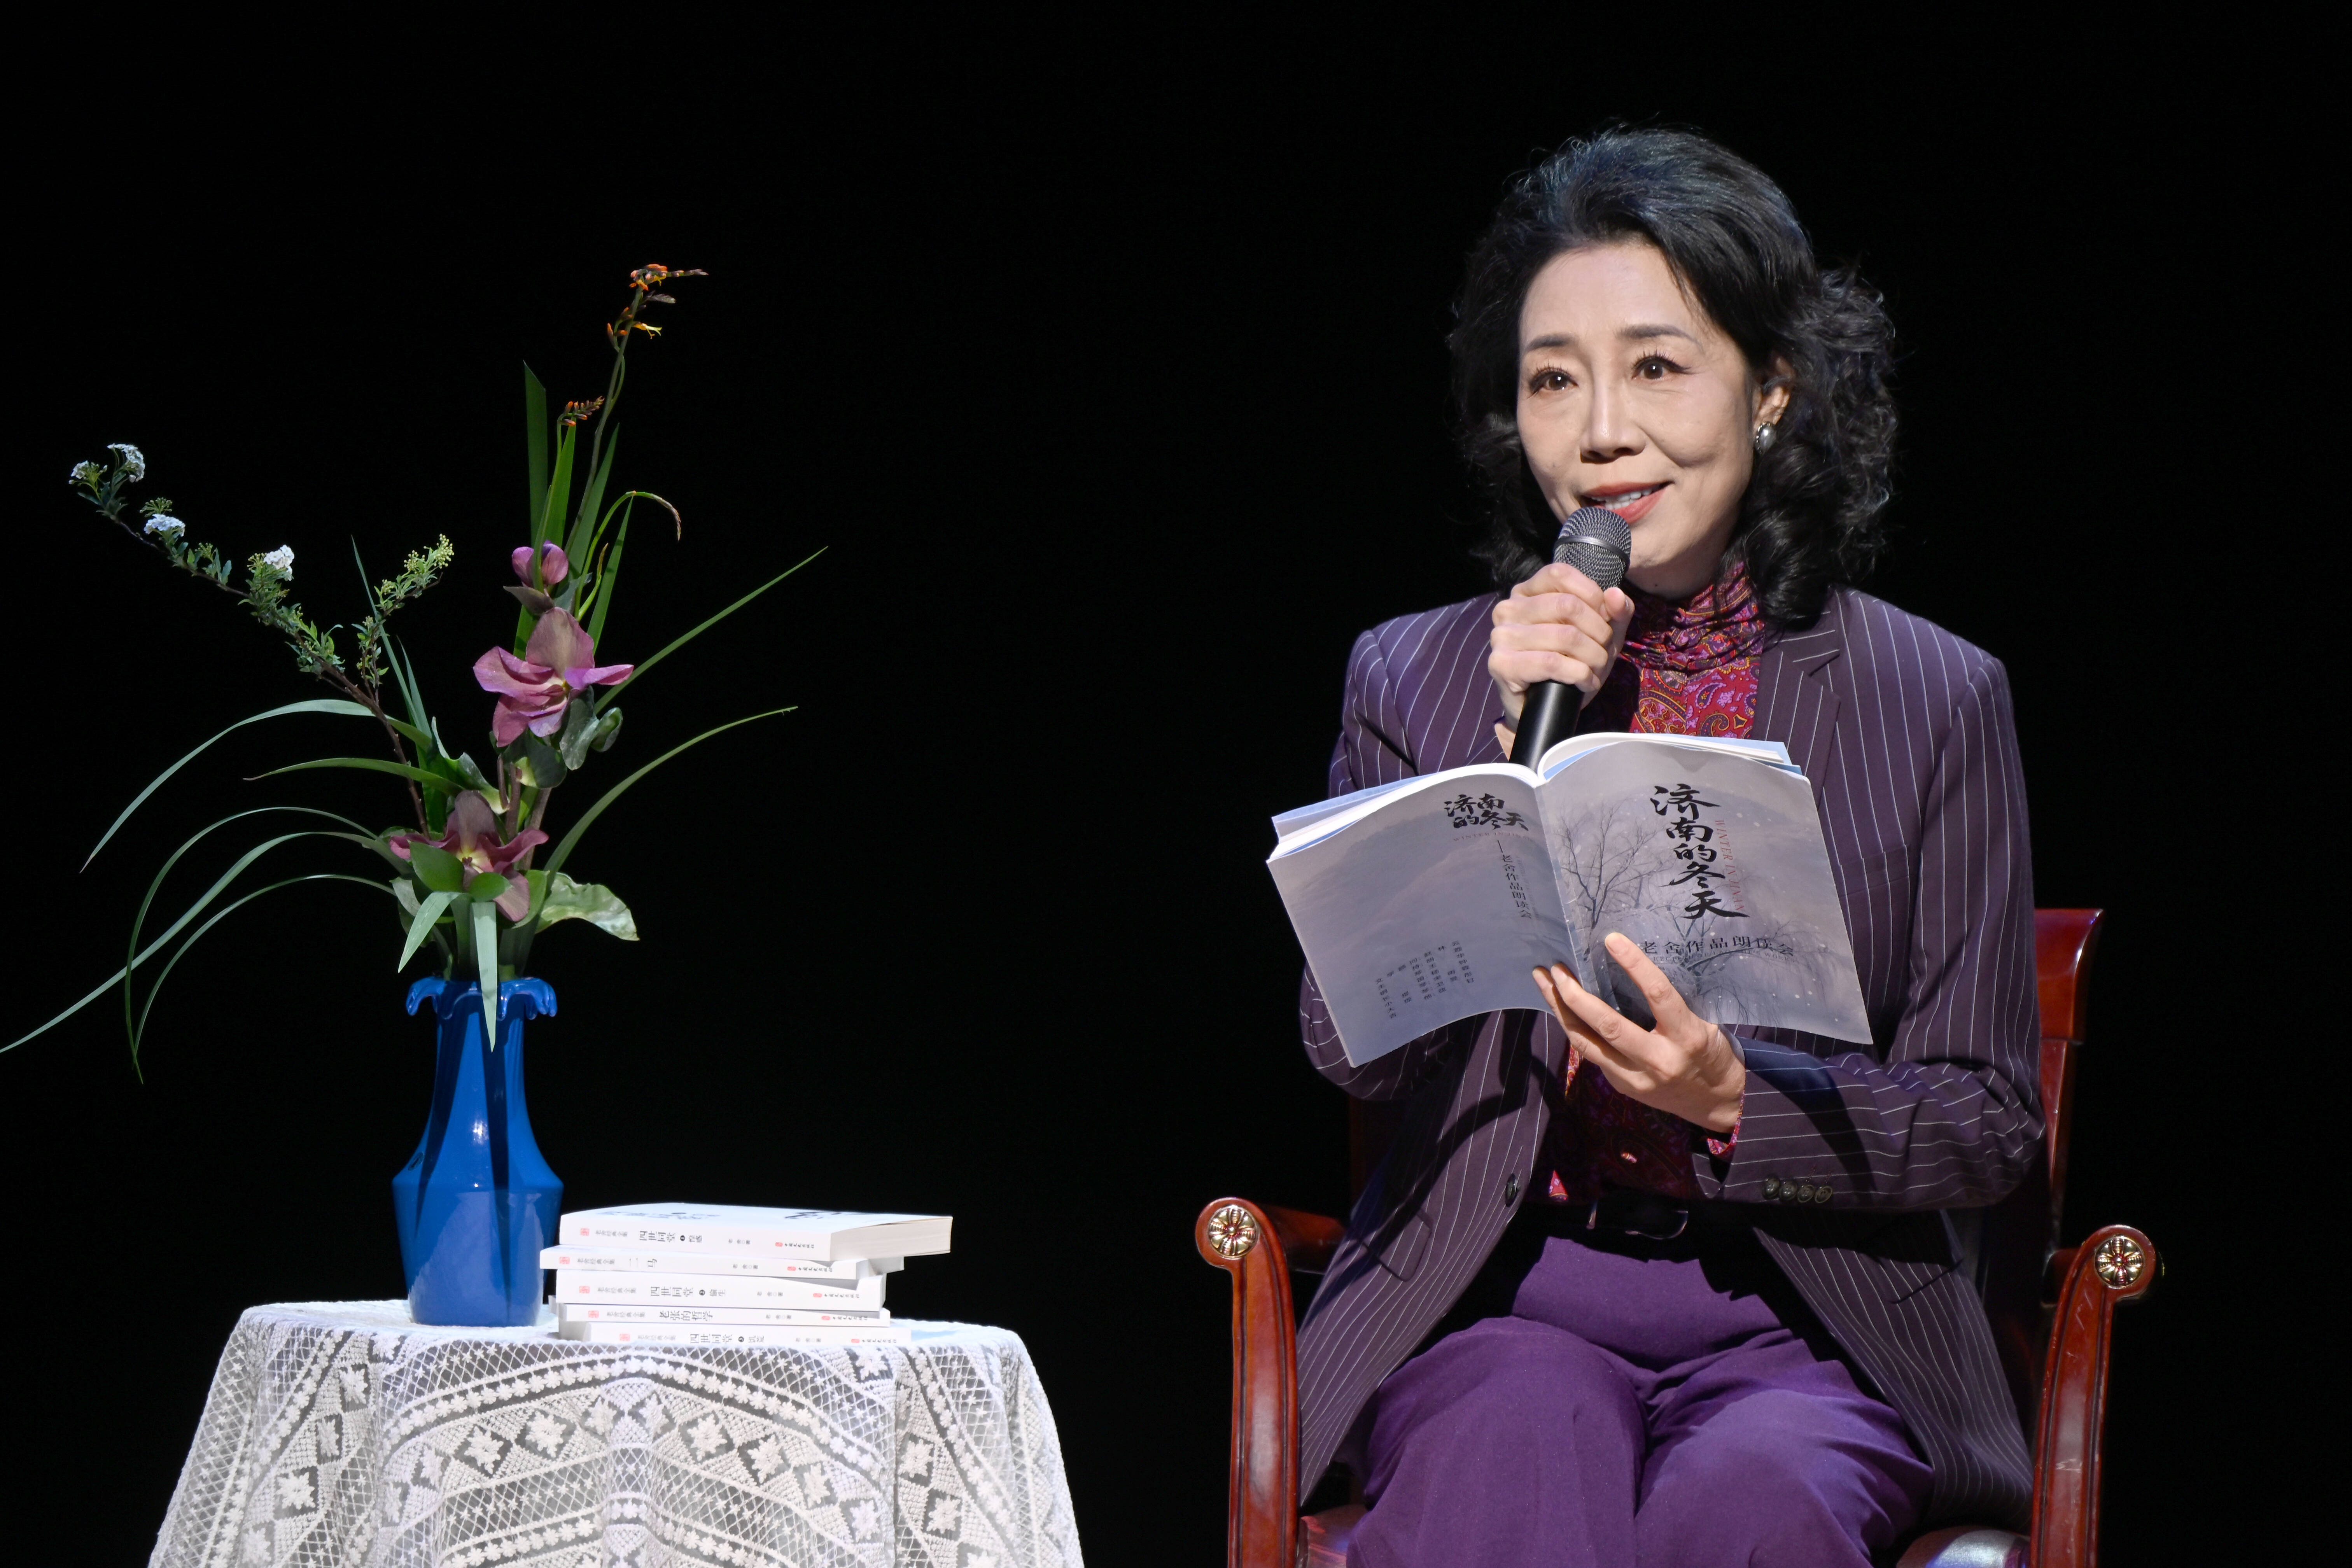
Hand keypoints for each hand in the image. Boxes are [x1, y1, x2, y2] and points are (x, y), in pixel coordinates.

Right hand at [1489, 561, 1634, 758]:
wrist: (1546, 709)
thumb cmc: (1572, 664)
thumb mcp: (1601, 634)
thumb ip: (1614, 611)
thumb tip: (1615, 594)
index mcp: (1526, 592)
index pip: (1560, 574)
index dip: (1592, 595)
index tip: (1604, 620)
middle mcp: (1508, 609)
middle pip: (1567, 605)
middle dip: (1598, 632)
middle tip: (1603, 652)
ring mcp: (1501, 636)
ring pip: (1565, 636)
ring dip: (1592, 658)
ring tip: (1595, 671)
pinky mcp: (1501, 664)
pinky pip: (1552, 663)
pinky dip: (1578, 675)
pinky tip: (1583, 683)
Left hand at [1532, 934, 1744, 1133]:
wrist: (1717, 1104)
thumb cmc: (1713, 1054)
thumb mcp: (1705, 1023)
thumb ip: (1673, 1004)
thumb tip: (1634, 967)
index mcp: (1687, 1036)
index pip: (1658, 994)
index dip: (1634, 964)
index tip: (1611, 939)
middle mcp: (1659, 1059)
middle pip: (1608, 1025)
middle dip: (1575, 996)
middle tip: (1556, 969)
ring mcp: (1637, 1078)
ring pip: (1587, 1043)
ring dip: (1561, 1011)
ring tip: (1544, 983)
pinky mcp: (1623, 1087)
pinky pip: (1592, 1055)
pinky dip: (1575, 1030)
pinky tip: (1562, 1009)